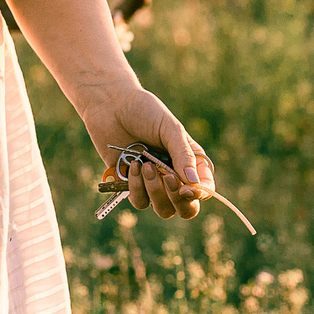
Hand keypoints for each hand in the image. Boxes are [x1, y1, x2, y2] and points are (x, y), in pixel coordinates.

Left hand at [86, 83, 212, 220]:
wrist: (111, 105)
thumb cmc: (145, 111)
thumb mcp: (169, 128)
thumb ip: (182, 155)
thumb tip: (193, 183)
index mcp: (190, 162)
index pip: (203, 189)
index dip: (198, 195)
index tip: (186, 189)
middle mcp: (174, 176)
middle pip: (185, 208)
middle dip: (178, 200)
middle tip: (167, 178)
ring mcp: (153, 183)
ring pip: (163, 209)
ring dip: (155, 191)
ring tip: (145, 165)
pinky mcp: (132, 185)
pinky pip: (140, 201)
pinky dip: (136, 188)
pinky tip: (133, 166)